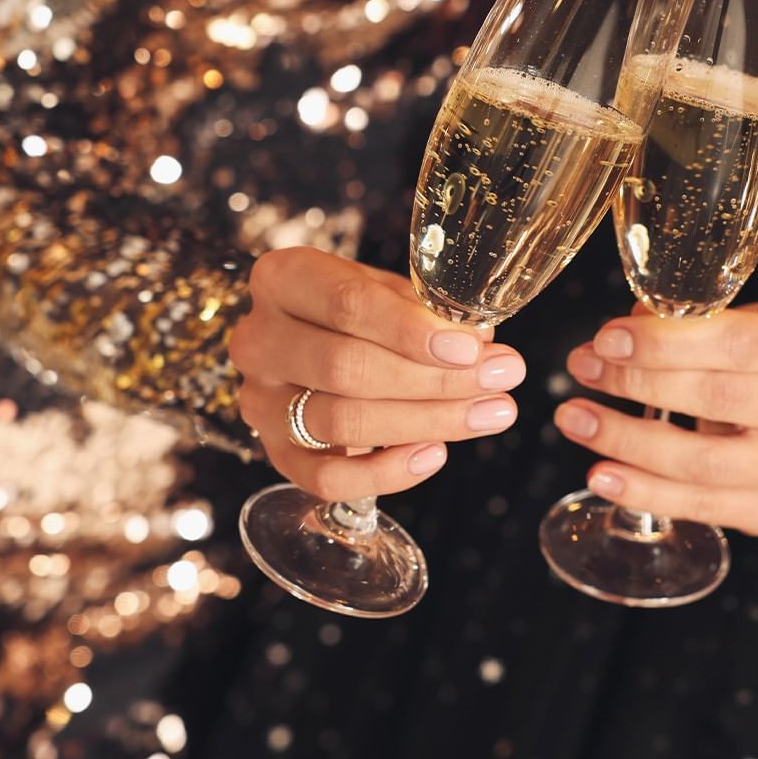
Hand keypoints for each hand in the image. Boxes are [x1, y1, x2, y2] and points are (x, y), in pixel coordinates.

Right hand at [229, 247, 526, 498]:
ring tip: (489, 413)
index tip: (471, 348)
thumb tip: (483, 343)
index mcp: (283, 279)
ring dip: (425, 422)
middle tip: (499, 380)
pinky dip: (385, 473)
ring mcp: (260, 401)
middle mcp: (258, 339)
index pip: (345, 303)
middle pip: (344, 367)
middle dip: (432, 380)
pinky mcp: (275, 453)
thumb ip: (428, 312)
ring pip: (341, 422)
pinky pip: (327, 479)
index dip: (411, 330)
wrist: (310, 341)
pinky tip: (434, 454)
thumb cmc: (358, 311)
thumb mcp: (388, 291)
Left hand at [559, 303, 757, 536]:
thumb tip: (625, 327)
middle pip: (721, 399)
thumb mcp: (738, 336)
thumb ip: (688, 326)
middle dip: (639, 383)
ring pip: (706, 463)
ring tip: (576, 422)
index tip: (608, 338)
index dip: (670, 341)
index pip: (741, 342)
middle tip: (583, 369)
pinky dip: (646, 493)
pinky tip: (604, 478)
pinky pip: (704, 507)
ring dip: (629, 442)